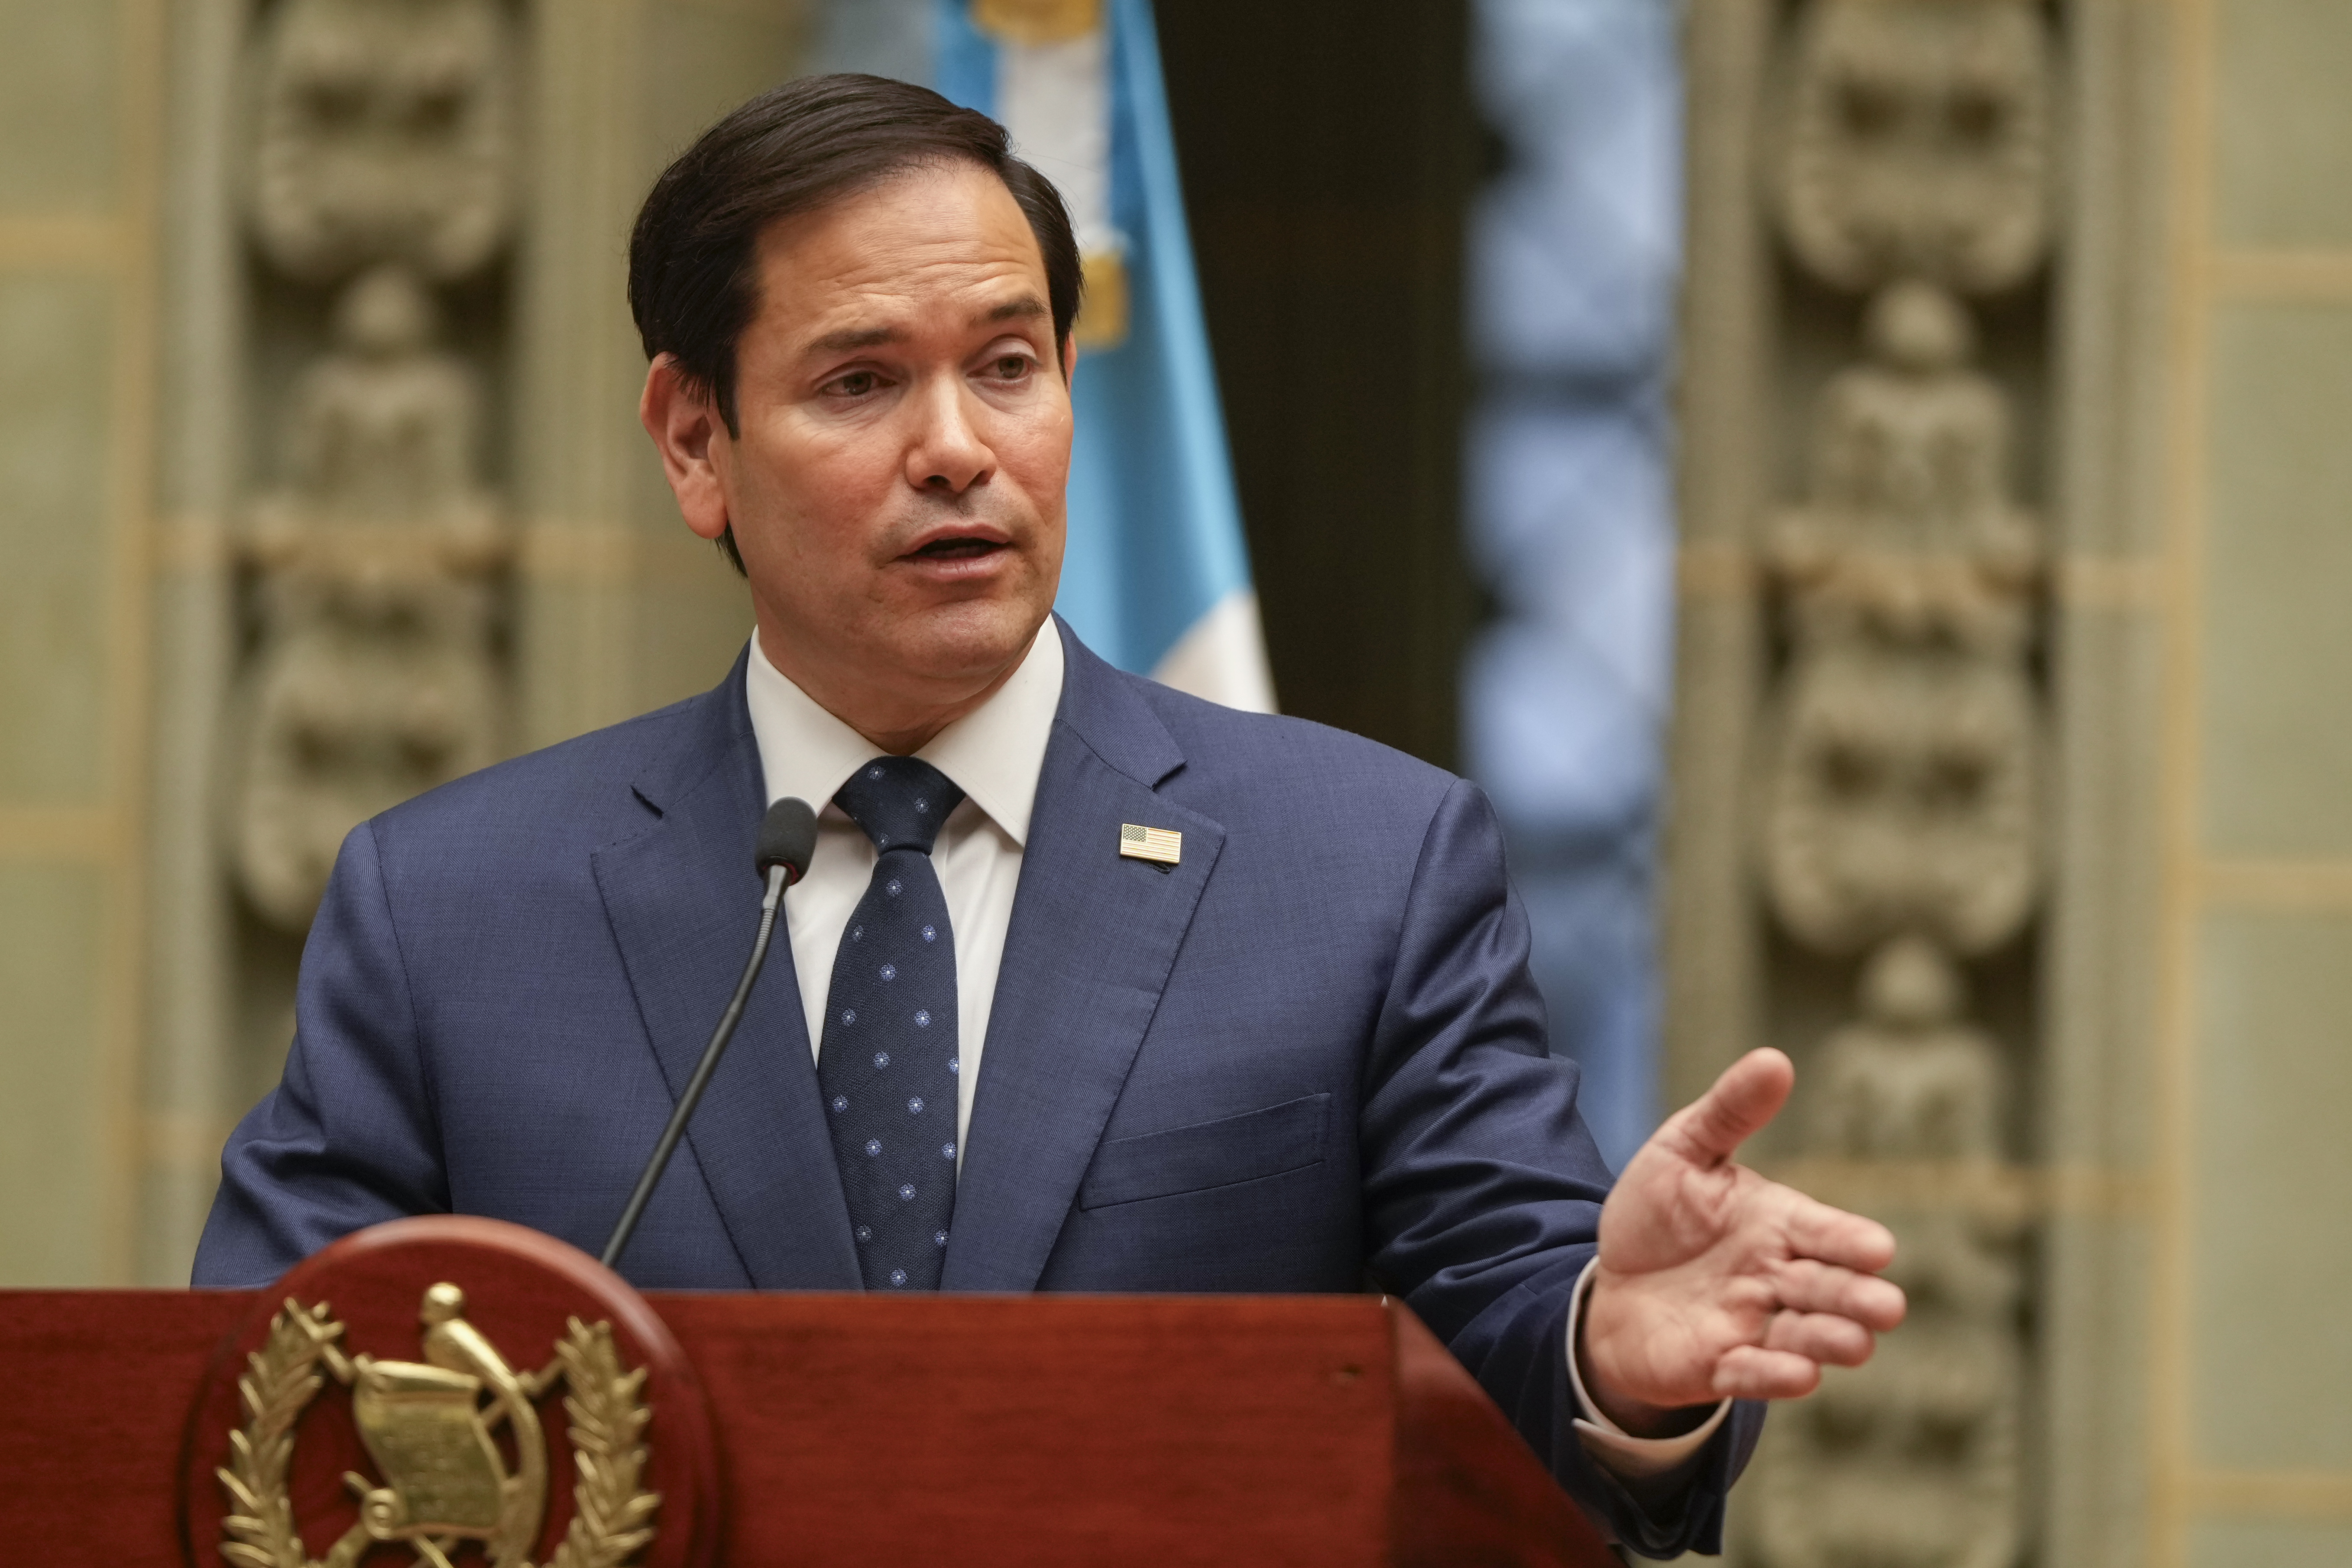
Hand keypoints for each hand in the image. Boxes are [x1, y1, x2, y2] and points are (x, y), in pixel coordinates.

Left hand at [1578, 1048, 1905, 1434]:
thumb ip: (1729, 1111)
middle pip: (1831, 1289)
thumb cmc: (1657, 1215)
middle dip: (1858, 1298)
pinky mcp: (1722, 1365)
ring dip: (1832, 1341)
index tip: (1876, 1248)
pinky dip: (1776, 1375)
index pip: (1826, 1231)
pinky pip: (1755, 1374)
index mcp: (1778, 1223)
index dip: (1849, 1241)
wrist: (1609, 1281)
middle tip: (1885, 1306)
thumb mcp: (1683, 1152)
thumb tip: (1775, 1058)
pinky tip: (1799, 1375)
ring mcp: (1754, 1324)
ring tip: (1854, 1343)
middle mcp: (1778, 1277)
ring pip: (1808, 1337)